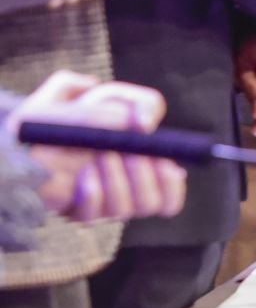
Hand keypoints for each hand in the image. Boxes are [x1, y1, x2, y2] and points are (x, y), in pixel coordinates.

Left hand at [11, 71, 185, 222]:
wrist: (30, 126)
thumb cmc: (74, 110)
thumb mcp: (112, 95)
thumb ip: (143, 102)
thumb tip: (147, 126)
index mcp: (142, 168)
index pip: (170, 197)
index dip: (173, 185)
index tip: (165, 164)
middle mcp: (124, 191)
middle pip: (151, 203)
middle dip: (145, 176)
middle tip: (130, 152)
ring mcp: (99, 203)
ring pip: (125, 209)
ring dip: (118, 181)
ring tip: (101, 155)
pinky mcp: (73, 210)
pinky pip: (93, 213)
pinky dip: (93, 192)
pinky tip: (83, 174)